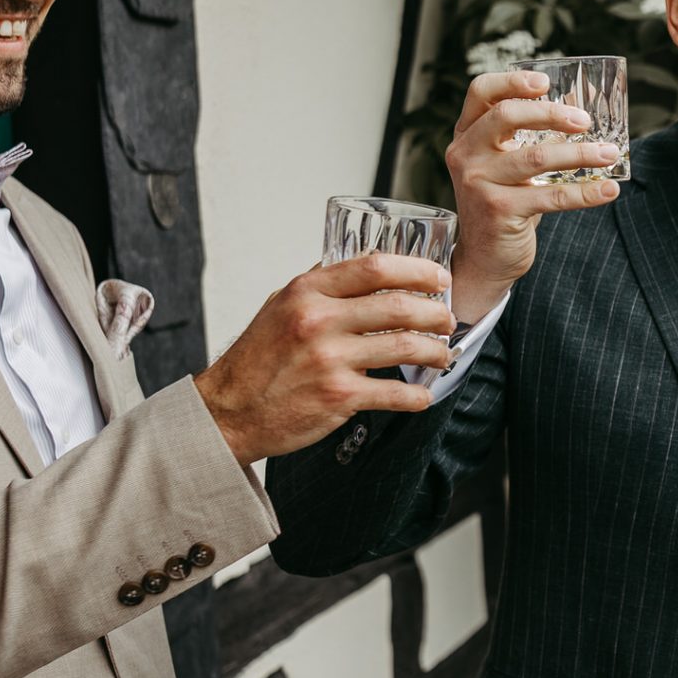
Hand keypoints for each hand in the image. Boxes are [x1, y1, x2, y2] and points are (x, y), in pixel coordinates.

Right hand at [194, 252, 455, 464]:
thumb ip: (321, 287)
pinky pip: (394, 393)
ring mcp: (330, 358)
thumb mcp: (281, 306)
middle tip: (447, 319)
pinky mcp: (339, 396)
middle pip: (399, 305)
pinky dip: (417, 396)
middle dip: (436, 312)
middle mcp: (319, 320)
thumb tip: (363, 270)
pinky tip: (422, 396)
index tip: (439, 277)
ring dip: (435, 351)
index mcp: (307, 291)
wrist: (229, 410)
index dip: (418, 270)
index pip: (375, 267)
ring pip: (405, 346)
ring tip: (442, 354)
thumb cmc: (257, 360)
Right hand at [445, 68, 621, 322]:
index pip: (481, 92)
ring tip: (609, 153)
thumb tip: (581, 112)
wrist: (484, 258)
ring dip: (580, 154)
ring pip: (536, 157)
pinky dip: (585, 192)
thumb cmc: (503, 201)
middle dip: (552, 113)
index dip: (512, 81)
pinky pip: (551, 196)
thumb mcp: (502, 164)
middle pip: (507, 116)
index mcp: (466, 135)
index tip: (546, 83)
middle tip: (585, 121)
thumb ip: (525, 137)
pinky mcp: (499, 210)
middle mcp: (466, 155)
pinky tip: (609, 190)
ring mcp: (479, 183)